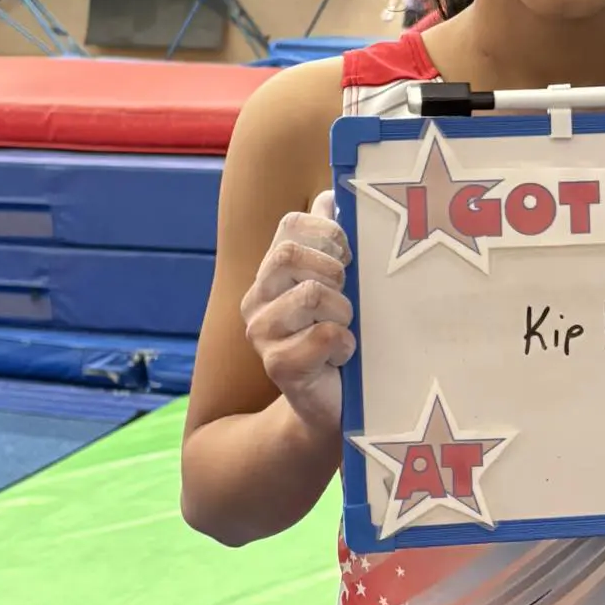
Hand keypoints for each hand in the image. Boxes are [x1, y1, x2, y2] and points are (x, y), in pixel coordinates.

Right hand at [241, 192, 354, 432]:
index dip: (329, 234)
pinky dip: (346, 344)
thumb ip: (329, 243)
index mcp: (270, 275)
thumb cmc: (337, 340)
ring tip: (346, 331)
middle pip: (290, 254)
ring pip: (311, 294)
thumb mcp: (337, 288)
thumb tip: (330, 195)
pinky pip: (324, 335)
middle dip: (334, 272)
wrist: (330, 408)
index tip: (348, 259)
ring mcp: (262, 334)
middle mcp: (256, 301)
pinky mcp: (279, 366)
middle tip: (347, 300)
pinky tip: (343, 357)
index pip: (291, 226)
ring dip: (344, 312)